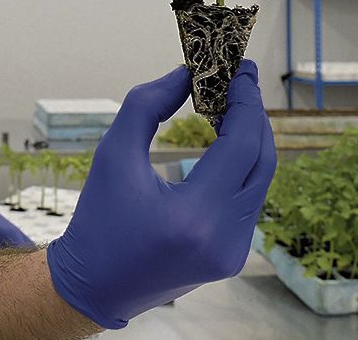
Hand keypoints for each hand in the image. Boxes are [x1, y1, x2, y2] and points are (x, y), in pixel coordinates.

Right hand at [45, 60, 275, 328]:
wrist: (94, 286)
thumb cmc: (98, 219)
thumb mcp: (113, 154)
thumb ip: (148, 105)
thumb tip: (187, 74)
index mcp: (194, 217)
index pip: (241, 146)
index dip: (246, 103)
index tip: (240, 70)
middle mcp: (223, 239)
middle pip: (263, 161)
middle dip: (253, 116)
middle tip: (237, 83)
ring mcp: (233, 253)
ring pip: (261, 181)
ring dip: (249, 140)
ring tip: (227, 108)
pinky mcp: (232, 257)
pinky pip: (249, 201)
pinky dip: (242, 167)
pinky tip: (224, 144)